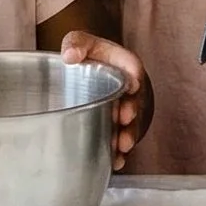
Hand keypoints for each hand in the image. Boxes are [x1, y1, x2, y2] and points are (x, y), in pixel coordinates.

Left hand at [61, 33, 152, 169]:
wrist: (87, 75)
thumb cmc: (88, 57)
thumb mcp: (81, 43)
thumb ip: (76, 43)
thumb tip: (70, 56)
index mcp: (121, 64)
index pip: (132, 66)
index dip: (134, 76)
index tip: (133, 84)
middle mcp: (127, 89)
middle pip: (135, 100)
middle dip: (132, 111)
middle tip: (124, 118)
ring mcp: (124, 111)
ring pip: (131, 124)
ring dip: (128, 135)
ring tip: (122, 145)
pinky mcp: (117, 128)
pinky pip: (121, 141)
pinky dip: (119, 153)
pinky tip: (114, 162)